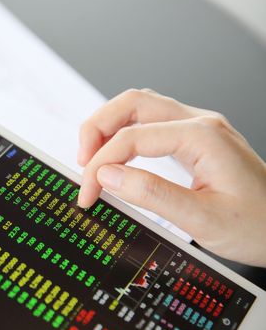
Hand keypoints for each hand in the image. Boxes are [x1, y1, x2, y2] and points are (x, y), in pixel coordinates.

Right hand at [77, 89, 265, 266]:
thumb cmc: (258, 225)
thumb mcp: (203, 218)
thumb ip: (151, 193)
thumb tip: (107, 175)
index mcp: (202, 137)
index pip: (132, 137)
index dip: (100, 164)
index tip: (87, 194)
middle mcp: (198, 123)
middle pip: (131, 103)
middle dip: (97, 128)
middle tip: (81, 161)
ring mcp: (197, 128)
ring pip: (139, 108)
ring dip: (109, 128)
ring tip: (92, 157)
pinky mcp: (194, 141)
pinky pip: (149, 125)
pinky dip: (124, 136)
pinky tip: (117, 156)